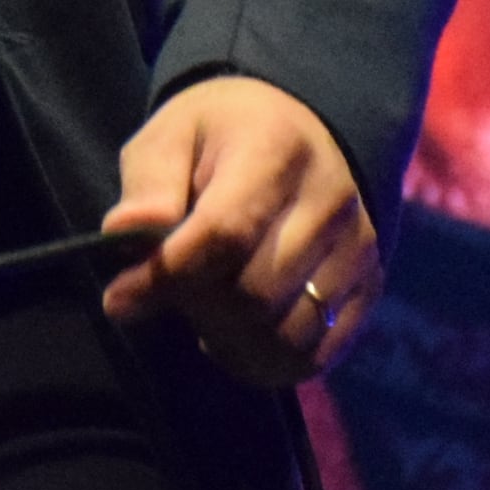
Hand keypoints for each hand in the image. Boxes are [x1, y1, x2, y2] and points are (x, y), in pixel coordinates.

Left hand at [96, 75, 375, 387]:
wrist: (303, 129)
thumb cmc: (222, 136)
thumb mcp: (170, 136)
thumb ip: (149, 185)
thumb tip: (124, 234)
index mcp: (275, 150)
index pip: (225, 234)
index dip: (167, 276)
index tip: (119, 297)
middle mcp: (330, 202)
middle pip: (255, 295)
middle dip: (196, 308)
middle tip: (170, 295)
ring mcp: (358, 249)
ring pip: (286, 335)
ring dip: (230, 341)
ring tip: (204, 314)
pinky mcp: (370, 286)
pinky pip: (317, 354)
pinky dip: (267, 361)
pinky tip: (239, 333)